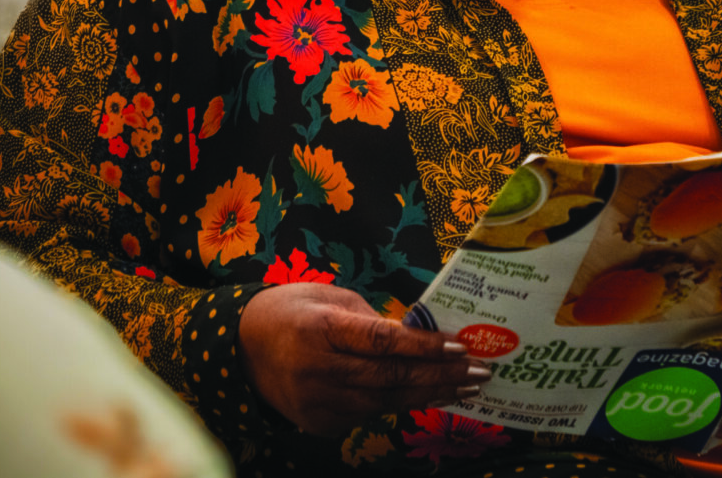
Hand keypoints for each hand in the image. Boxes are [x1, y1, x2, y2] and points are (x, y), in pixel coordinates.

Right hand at [238, 283, 488, 435]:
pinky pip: (370, 414)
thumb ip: (371, 319)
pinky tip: (431, 395)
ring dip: (431, 394)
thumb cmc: (294, 311)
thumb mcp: (329, 297)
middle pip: (390, 377)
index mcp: (320, 328)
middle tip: (480, 372)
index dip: (423, 346)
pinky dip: (403, 404)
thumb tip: (420, 336)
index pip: (381, 341)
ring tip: (467, 387)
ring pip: (386, 402)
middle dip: (441, 375)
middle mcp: (318, 370)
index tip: (460, 346)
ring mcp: (318, 403)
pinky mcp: (320, 423)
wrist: (241, 349)